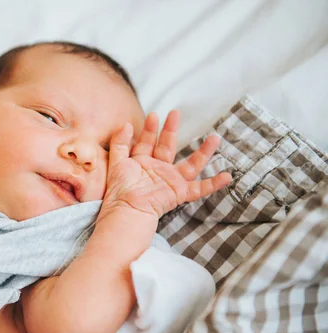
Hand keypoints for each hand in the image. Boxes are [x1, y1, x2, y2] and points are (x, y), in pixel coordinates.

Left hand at [99, 110, 231, 220]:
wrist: (127, 209)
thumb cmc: (119, 189)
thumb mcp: (116, 163)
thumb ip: (119, 143)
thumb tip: (126, 124)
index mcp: (142, 163)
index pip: (147, 142)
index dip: (149, 129)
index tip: (153, 115)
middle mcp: (158, 170)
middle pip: (168, 146)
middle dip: (171, 130)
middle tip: (175, 112)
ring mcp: (171, 181)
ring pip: (192, 164)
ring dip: (204, 152)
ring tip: (215, 137)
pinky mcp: (179, 193)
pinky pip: (200, 188)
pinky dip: (214, 184)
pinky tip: (227, 176)